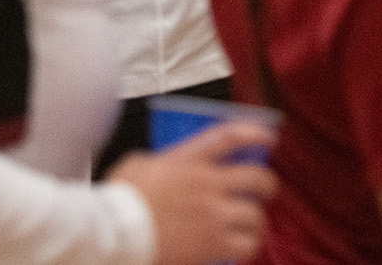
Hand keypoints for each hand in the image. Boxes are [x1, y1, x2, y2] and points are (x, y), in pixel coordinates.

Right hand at [108, 122, 277, 264]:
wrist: (112, 237)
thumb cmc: (117, 204)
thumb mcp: (136, 167)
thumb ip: (157, 161)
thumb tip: (161, 165)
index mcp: (189, 161)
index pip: (231, 137)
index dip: (255, 133)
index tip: (268, 137)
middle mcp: (208, 184)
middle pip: (258, 177)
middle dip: (266, 185)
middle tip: (264, 191)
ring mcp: (214, 214)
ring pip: (256, 214)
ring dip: (255, 220)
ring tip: (250, 225)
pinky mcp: (213, 244)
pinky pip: (247, 244)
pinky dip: (248, 247)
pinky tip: (241, 248)